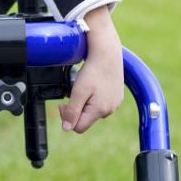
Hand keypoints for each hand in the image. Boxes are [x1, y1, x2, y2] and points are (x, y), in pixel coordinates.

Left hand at [59, 7, 123, 134]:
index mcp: (100, 110)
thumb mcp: (78, 91)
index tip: (63, 104)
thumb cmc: (93, 70)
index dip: (67, 118)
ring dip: (86, 103)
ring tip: (84, 86)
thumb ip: (72, 111)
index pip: (79, 127)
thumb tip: (66, 129)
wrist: (107, 51)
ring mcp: (115, 103)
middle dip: (77, 109)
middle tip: (72, 92)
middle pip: (87, 119)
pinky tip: (93, 84)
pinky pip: (102, 103)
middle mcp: (110, 109)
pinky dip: (94, 97)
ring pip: (94, 111)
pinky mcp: (118, 96)